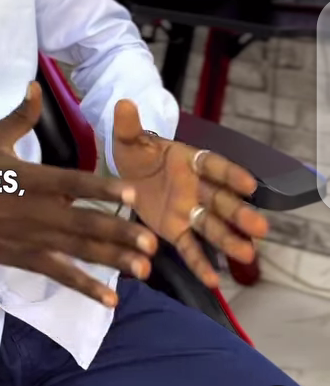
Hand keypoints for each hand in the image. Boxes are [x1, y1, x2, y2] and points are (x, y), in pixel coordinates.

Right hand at [0, 82, 157, 306]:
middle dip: (121, 234)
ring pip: (80, 252)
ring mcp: (35, 239)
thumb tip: (35, 86)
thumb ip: (20, 116)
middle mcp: (39, 212)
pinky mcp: (28, 259)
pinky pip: (62, 275)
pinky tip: (111, 300)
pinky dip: (86, 288)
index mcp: (33, 180)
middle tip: (152, 243)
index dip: (103, 189)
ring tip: (143, 269)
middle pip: (86, 224)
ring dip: (114, 261)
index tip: (132, 195)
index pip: (74, 184)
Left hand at [111, 99, 268, 287]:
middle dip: (239, 214)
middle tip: (260, 228)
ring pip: (212, 226)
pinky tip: (215, 281)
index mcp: (190, 161)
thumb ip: (129, 127)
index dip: (232, 176)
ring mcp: (189, 211)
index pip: (215, 167)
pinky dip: (200, 264)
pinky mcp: (176, 230)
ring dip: (229, 240)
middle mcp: (196, 187)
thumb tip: (124, 103)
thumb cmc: (136, 154)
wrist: (126, 175)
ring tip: (248, 255)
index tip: (250, 186)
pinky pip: (190, 248)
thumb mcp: (129, 140)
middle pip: (221, 202)